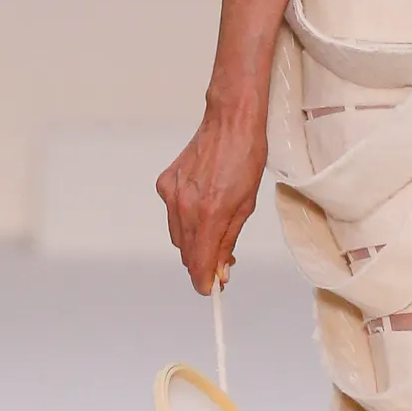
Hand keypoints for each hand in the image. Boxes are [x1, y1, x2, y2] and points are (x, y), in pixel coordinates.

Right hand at [156, 96, 268, 293]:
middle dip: (202, 261)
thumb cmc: (246, 157)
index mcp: (209, 213)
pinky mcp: (165, 183)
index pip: (198, 264)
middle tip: (222, 260)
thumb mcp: (246, 206)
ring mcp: (171, 194)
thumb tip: (219, 271)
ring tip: (215, 229)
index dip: (204, 282)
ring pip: (177, 236)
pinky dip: (185, 219)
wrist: (231, 122)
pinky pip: (172, 214)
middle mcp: (185, 206)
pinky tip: (202, 205)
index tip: (212, 288)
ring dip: (194, 242)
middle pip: (186, 253)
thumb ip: (227, 242)